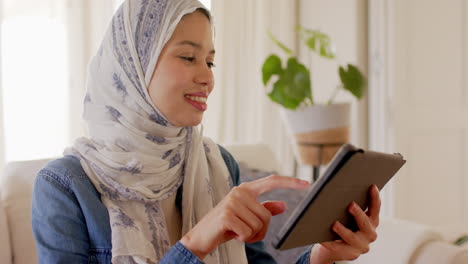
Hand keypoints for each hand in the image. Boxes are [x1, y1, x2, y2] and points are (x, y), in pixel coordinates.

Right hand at [180, 175, 309, 259]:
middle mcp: (240, 191)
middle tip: (244, 231)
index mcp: (246, 189)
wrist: (201, 236)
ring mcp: (232, 202)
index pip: (272, 181)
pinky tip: (232, 234)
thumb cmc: (226, 225)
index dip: (290, 182)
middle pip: (267, 215)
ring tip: (237, 231)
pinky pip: (249, 232)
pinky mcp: (227, 214)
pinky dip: (243, 239)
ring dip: (251, 235)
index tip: (306, 184)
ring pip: (259, 225)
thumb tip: (283, 205)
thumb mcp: (247, 216)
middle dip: (260, 230)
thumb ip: (265, 209)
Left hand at [310, 184, 380, 263]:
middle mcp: (369, 234)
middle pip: (366, 224)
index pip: (375, 208)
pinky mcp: (349, 254)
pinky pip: (338, 248)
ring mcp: (360, 246)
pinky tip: (322, 238)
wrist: (335, 247)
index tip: (372, 186)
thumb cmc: (342, 224)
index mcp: (371, 221)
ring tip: (334, 224)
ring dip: (343, 230)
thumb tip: (332, 184)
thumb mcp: (347, 214)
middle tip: (351, 205)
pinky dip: (330, 242)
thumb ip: (347, 201)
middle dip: (359, 214)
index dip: (375, 198)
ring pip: (352, 238)